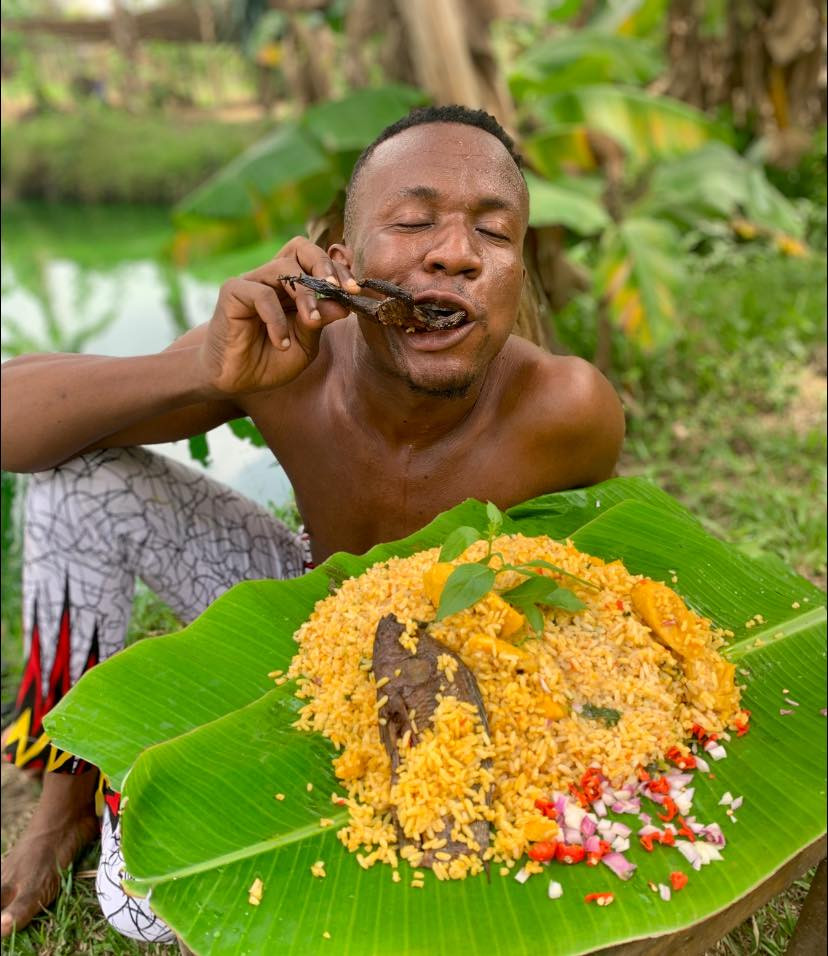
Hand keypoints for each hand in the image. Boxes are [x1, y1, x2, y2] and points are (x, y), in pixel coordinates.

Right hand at [199, 237, 357, 396]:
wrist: (235, 379)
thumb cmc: (271, 360)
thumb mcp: (304, 345)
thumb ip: (320, 323)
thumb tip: (344, 304)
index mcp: (293, 285)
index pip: (317, 260)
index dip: (338, 269)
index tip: (355, 291)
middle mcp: (273, 277)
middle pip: (301, 248)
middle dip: (325, 266)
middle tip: (338, 289)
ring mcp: (253, 281)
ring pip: (285, 268)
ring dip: (305, 295)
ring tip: (311, 322)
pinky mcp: (233, 291)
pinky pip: (262, 294)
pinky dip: (276, 319)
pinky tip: (280, 342)